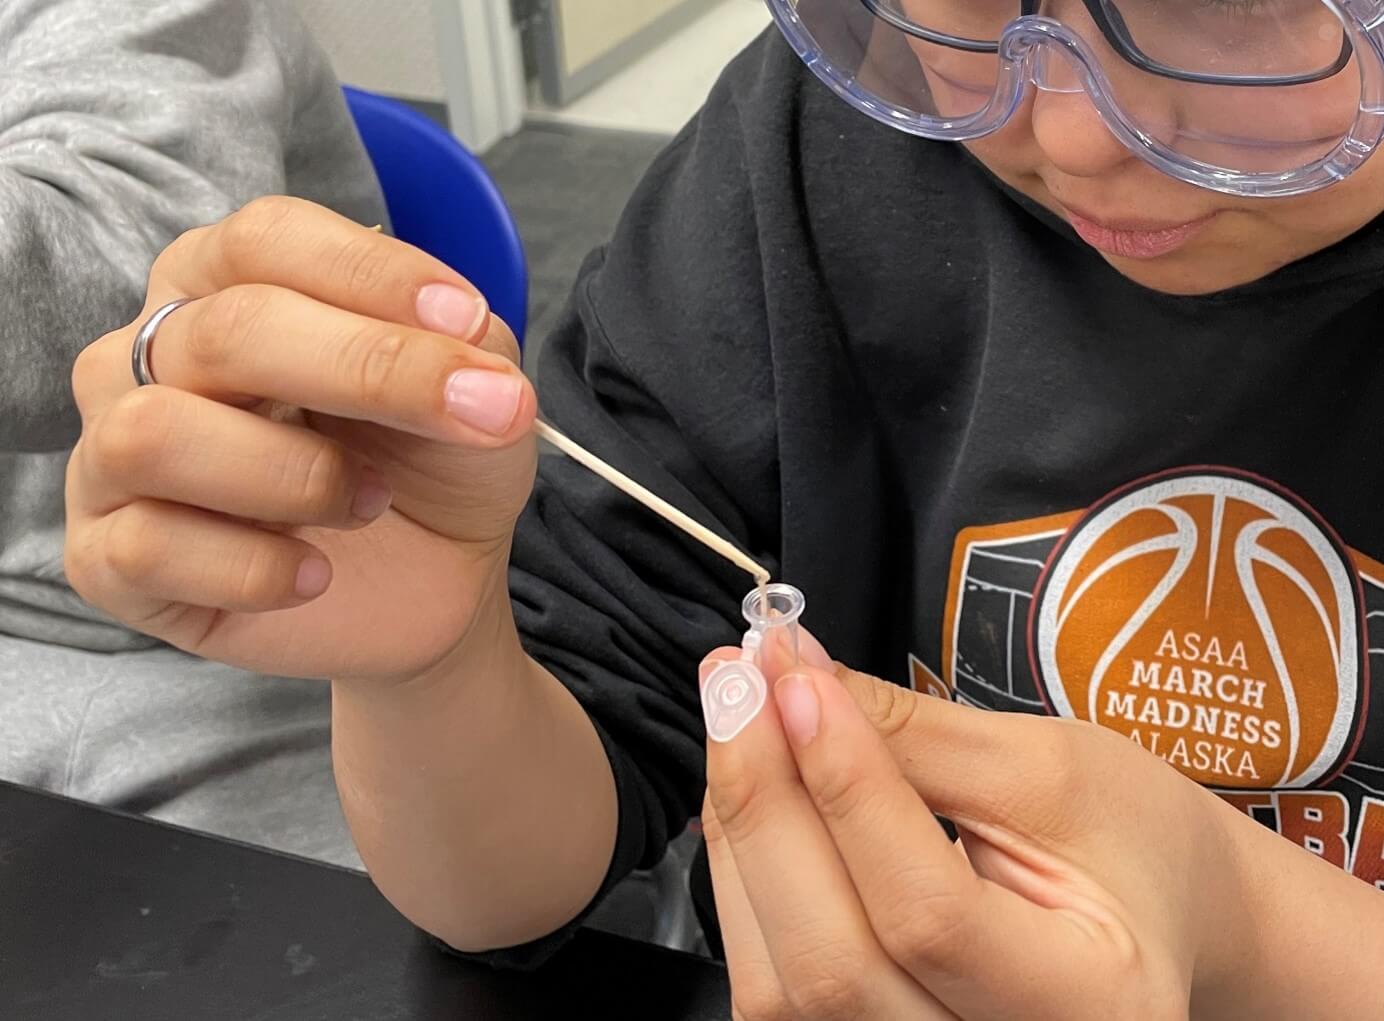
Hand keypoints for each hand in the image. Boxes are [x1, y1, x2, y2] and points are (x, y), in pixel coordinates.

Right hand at [66, 197, 538, 683]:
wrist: (426, 585)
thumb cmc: (425, 463)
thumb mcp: (472, 389)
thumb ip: (464, 345)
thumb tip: (462, 334)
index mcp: (225, 283)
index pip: (267, 240)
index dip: (371, 275)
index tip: (466, 319)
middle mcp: (150, 356)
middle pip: (224, 332)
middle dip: (365, 372)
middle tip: (474, 414)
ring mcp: (112, 458)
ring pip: (154, 437)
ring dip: (295, 476)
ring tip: (368, 502)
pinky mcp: (110, 562)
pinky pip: (147, 550)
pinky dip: (256, 568)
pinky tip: (316, 574)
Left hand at [701, 641, 1257, 1019]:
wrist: (1160, 921)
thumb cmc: (1131, 842)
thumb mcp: (1048, 770)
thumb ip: (913, 733)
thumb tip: (793, 675)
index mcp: (1087, 1009)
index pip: (926, 914)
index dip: (845, 789)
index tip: (794, 679)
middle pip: (832, 965)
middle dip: (766, 804)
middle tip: (736, 680)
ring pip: (781, 987)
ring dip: (742, 834)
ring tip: (741, 718)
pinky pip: (773, 984)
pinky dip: (749, 876)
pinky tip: (755, 791)